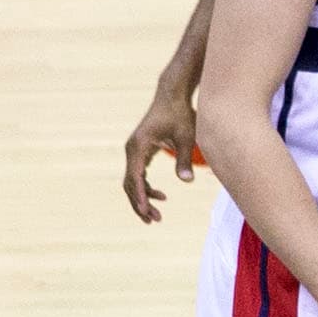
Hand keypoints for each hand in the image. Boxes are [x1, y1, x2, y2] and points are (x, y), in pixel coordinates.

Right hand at [123, 85, 198, 222]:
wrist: (172, 96)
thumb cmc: (181, 114)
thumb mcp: (187, 137)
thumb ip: (185, 159)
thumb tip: (187, 181)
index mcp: (138, 146)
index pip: (135, 177)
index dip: (140, 196)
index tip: (146, 212)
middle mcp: (131, 149)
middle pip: (130, 183)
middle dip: (140, 203)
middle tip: (155, 220)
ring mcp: (133, 150)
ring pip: (133, 181)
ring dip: (143, 198)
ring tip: (157, 215)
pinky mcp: (140, 150)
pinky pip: (138, 174)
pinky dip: (146, 187)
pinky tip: (161, 196)